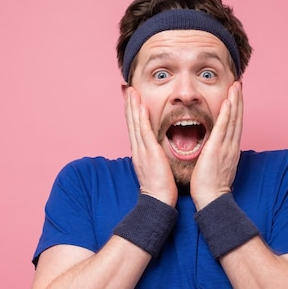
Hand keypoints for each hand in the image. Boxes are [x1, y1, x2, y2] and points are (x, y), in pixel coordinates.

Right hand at [124, 87, 177, 206]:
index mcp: (140, 151)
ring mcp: (142, 150)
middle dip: (129, 104)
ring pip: (135, 124)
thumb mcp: (156, 166)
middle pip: (131, 122)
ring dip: (133, 106)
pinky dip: (141, 119)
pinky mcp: (149, 153)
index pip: (134, 127)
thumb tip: (157, 149)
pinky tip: (140, 107)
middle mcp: (138, 148)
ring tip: (131, 91)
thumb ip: (155, 155)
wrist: (158, 200)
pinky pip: (144, 132)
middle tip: (127, 88)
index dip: (131, 112)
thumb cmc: (160, 186)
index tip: (131, 98)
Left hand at [190, 82, 242, 209]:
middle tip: (239, 84)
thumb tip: (213, 149)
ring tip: (236, 86)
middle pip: (237, 118)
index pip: (235, 125)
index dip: (237, 110)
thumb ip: (216, 155)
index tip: (236, 96)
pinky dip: (227, 114)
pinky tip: (228, 101)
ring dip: (235, 101)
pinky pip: (224, 128)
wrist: (211, 199)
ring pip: (233, 119)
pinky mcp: (218, 149)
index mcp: (230, 150)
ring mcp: (226, 147)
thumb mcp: (216, 166)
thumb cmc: (210, 186)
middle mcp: (231, 146)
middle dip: (239, 100)